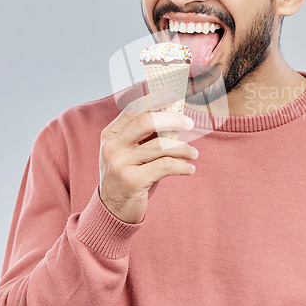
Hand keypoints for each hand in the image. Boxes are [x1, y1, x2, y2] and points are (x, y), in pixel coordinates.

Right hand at [98, 91, 197, 223]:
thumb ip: (145, 136)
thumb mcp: (131, 152)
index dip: (156, 99)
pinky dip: (182, 166)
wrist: (112, 210)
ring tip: (194, 154)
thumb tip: (176, 116)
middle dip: (173, 118)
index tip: (174, 94)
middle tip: (190, 122)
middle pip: (146, 121)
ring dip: (183, 148)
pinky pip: (165, 166)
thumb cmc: (129, 175)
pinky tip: (190, 169)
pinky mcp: (131, 181)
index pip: (134, 108)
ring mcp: (119, 163)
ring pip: (160, 145)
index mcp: (110, 134)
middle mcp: (112, 146)